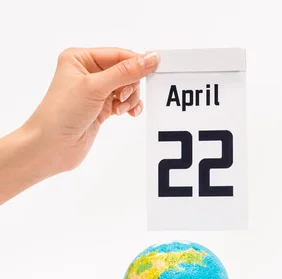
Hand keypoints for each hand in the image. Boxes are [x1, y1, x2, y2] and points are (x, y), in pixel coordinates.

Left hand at [24, 47, 159, 173]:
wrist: (52, 146)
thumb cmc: (62, 113)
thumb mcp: (96, 87)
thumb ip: (126, 72)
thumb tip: (151, 58)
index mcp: (80, 58)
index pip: (118, 54)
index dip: (136, 62)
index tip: (154, 69)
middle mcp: (88, 72)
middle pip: (126, 71)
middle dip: (130, 86)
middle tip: (121, 98)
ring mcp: (95, 90)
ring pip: (127, 87)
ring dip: (129, 99)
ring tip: (120, 109)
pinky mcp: (102, 107)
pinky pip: (125, 101)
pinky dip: (129, 107)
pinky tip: (126, 113)